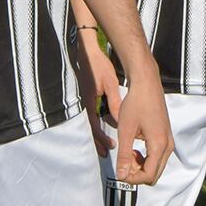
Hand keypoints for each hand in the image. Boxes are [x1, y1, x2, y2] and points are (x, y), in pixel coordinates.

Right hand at [73, 34, 120, 156]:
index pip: (94, 126)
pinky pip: (92, 114)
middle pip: (90, 128)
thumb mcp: (109, 82)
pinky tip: (106, 125)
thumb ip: (114, 100)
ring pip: (91, 123)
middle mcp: (85, 104)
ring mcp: (85, 101)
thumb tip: (120, 117)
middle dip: (98, 141)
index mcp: (89, 102)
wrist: (87, 52)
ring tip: (106, 145)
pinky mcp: (88, 97)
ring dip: (97, 134)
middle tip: (106, 153)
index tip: (110, 148)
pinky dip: (98, 123)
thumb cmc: (98, 66)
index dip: (101, 139)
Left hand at [112, 64, 172, 185]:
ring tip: (126, 153)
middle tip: (122, 163)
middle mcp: (168, 145)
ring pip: (156, 166)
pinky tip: (133, 147)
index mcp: (159, 145)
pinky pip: (157, 156)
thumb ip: (124, 155)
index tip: (119, 172)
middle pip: (154, 174)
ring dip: (140, 166)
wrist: (147, 83)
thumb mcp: (125, 130)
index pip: (148, 175)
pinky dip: (145, 158)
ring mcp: (168, 140)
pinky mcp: (165, 136)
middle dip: (137, 174)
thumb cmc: (135, 104)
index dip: (132, 179)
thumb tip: (121, 176)